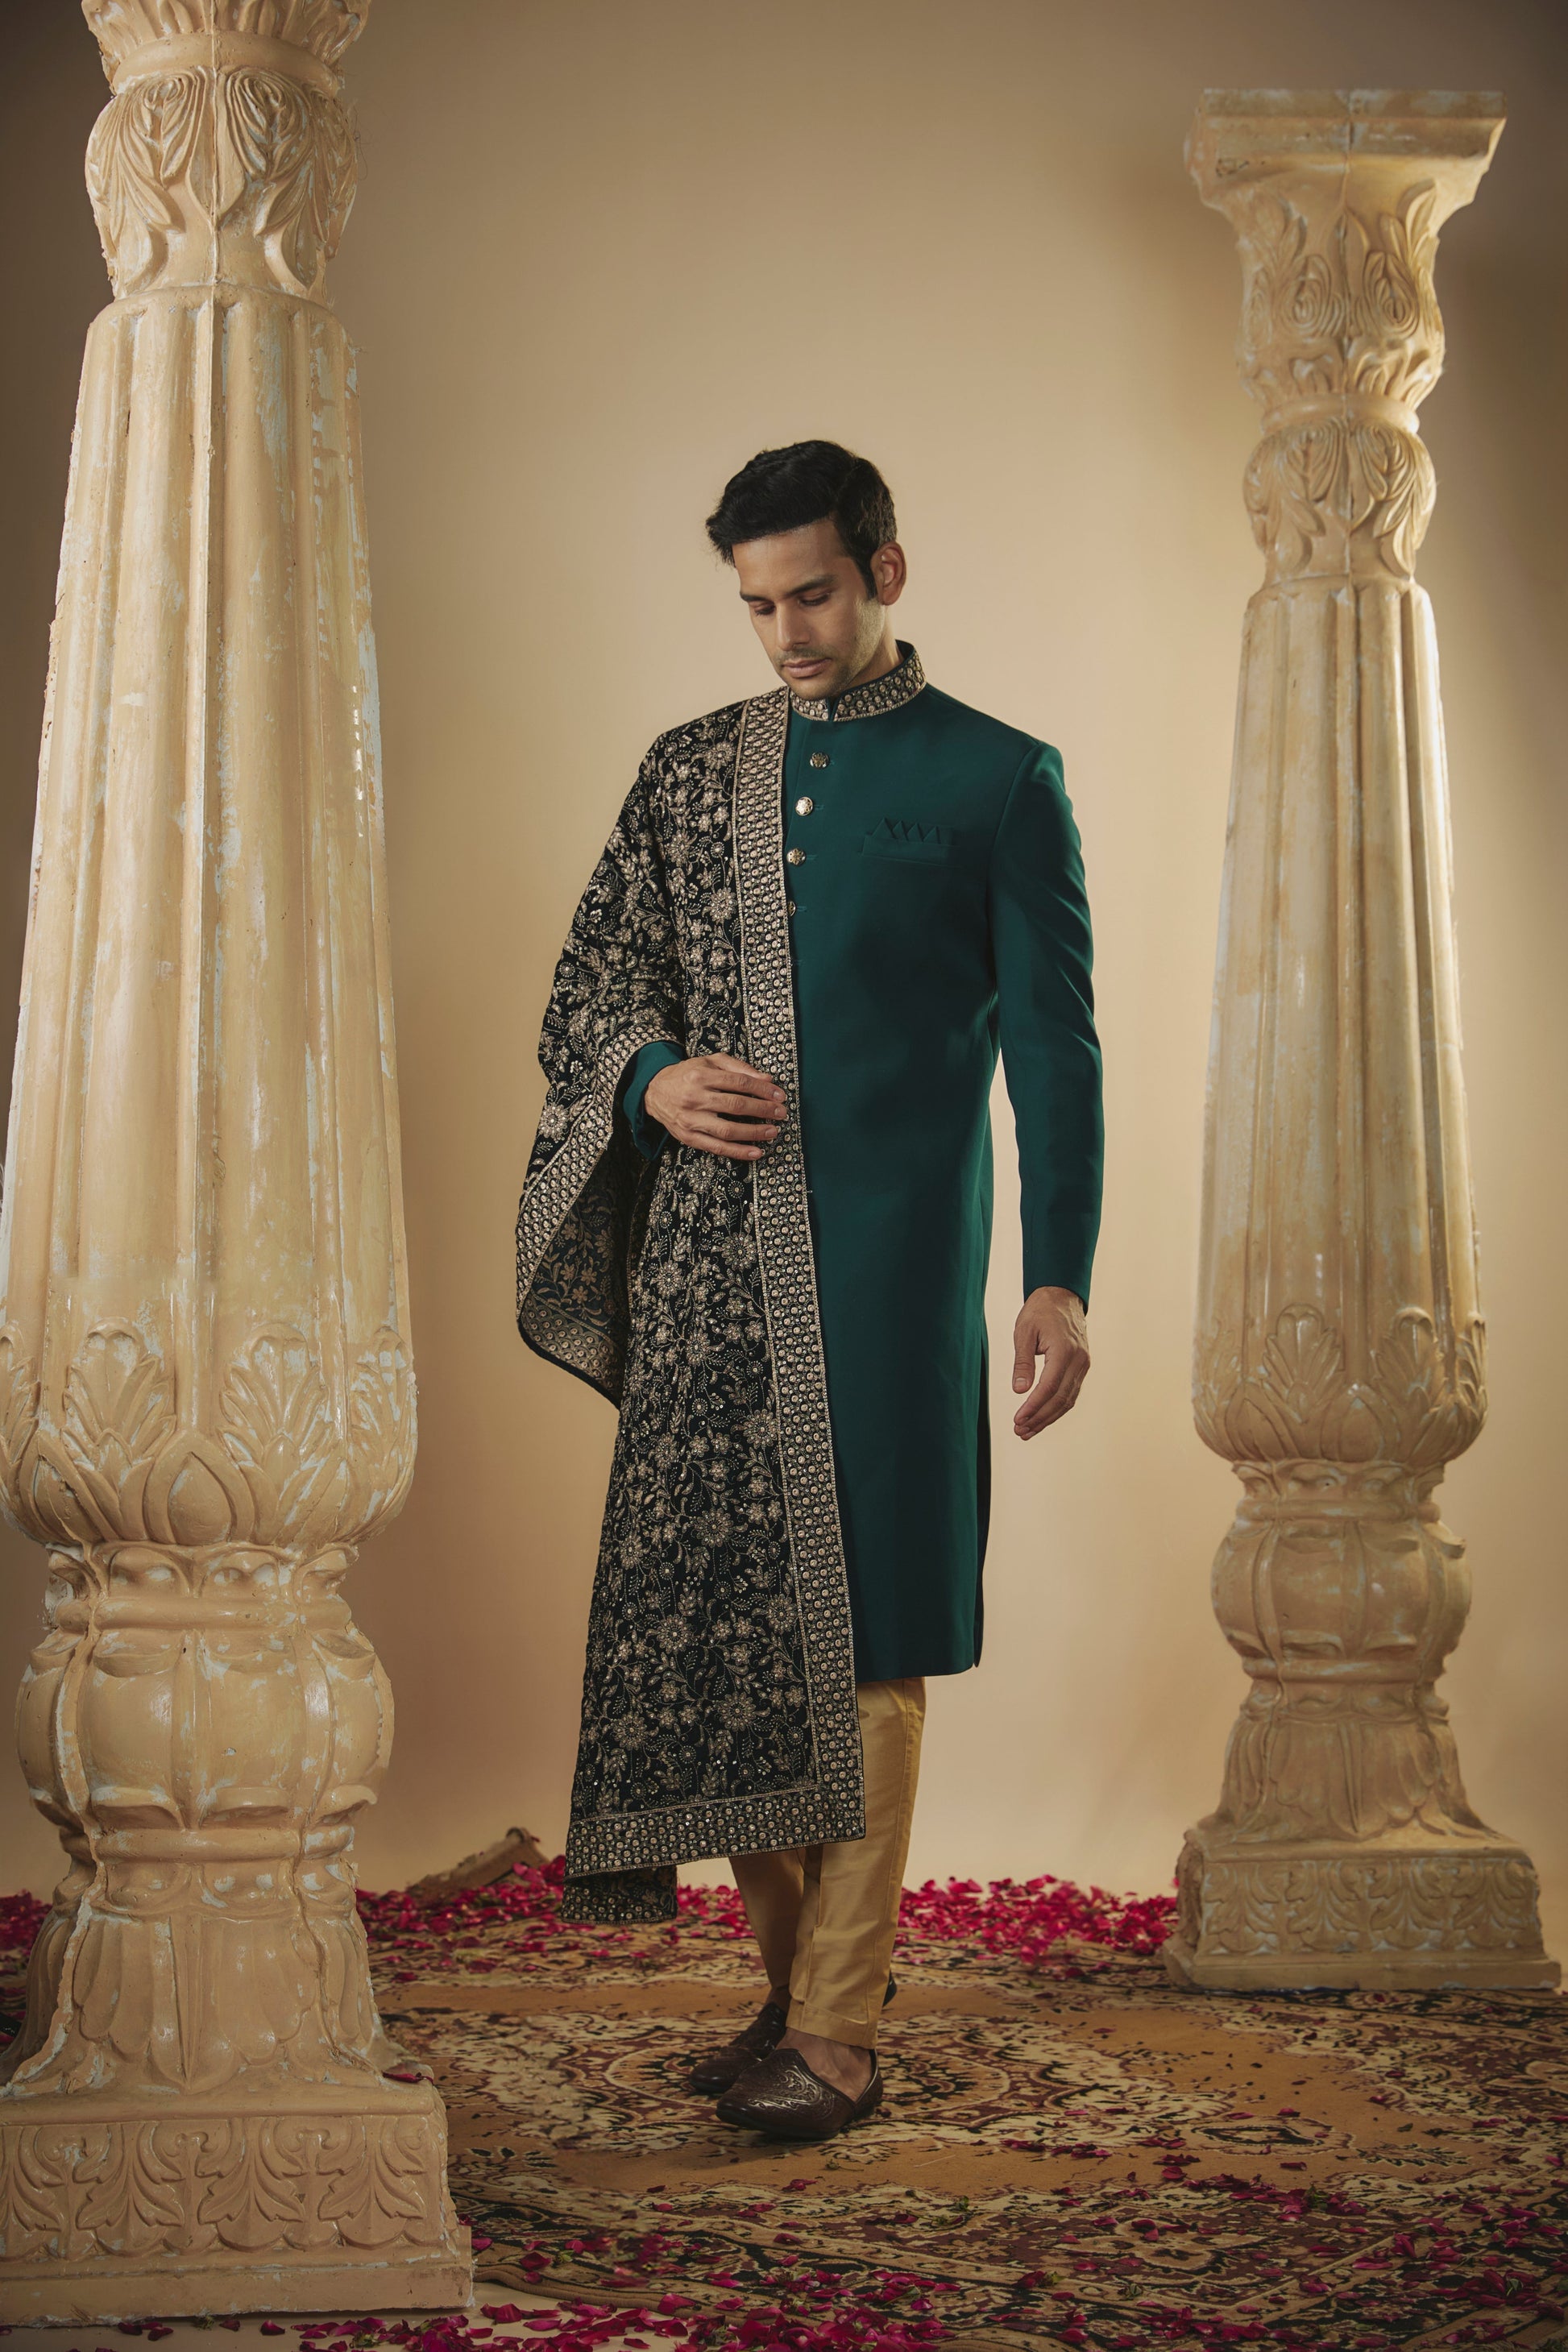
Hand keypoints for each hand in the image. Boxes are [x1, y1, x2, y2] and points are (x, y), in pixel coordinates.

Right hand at [644, 1052, 786, 1161]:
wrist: (654, 1092)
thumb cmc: (686, 1075)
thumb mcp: (709, 1062)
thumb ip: (738, 1067)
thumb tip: (766, 1079)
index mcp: (701, 1076)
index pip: (739, 1083)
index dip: (763, 1090)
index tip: (779, 1095)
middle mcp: (695, 1098)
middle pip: (736, 1105)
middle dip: (763, 1110)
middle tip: (781, 1113)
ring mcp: (691, 1120)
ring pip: (727, 1130)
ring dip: (754, 1132)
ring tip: (773, 1132)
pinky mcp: (688, 1137)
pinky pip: (716, 1148)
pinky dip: (738, 1152)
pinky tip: (755, 1152)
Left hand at [1011, 1286, 1089, 1438]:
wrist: (1062, 1296)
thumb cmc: (1040, 1311)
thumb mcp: (1024, 1332)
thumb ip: (1022, 1362)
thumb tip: (1019, 1391)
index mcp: (1064, 1350)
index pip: (1049, 1387)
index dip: (1034, 1407)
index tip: (1018, 1420)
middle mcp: (1079, 1360)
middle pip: (1060, 1399)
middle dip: (1040, 1418)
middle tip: (1020, 1432)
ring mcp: (1083, 1364)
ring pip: (1068, 1399)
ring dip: (1048, 1417)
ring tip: (1028, 1430)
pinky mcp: (1082, 1366)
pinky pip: (1071, 1392)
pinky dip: (1057, 1407)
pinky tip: (1042, 1417)